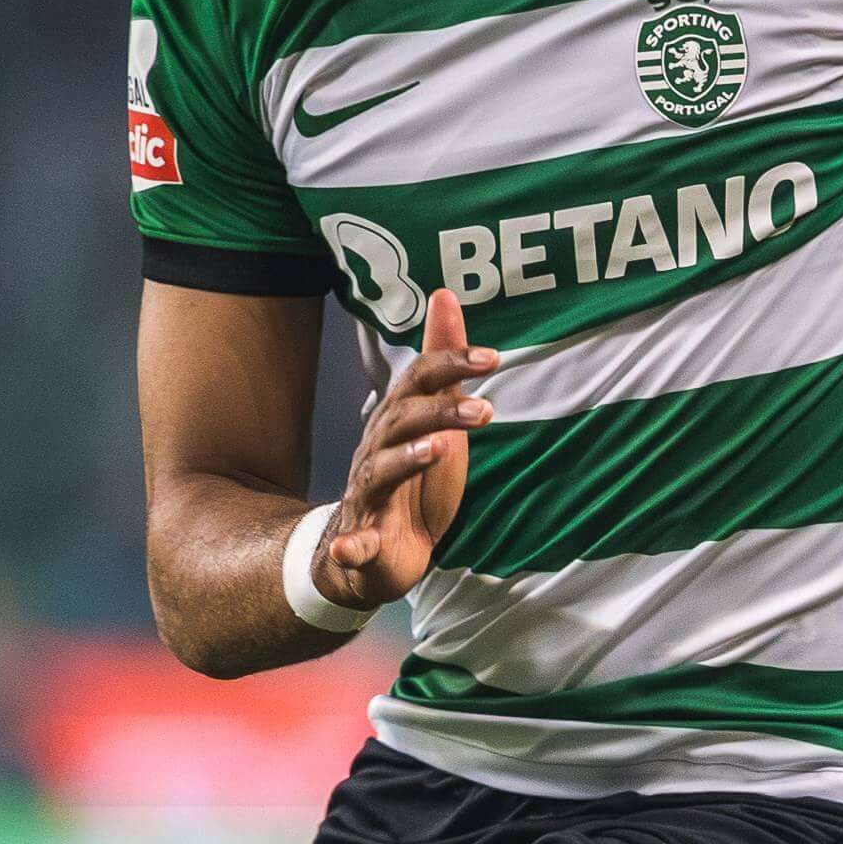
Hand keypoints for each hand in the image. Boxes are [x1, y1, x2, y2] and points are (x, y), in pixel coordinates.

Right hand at [318, 287, 499, 610]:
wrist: (380, 549)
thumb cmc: (412, 477)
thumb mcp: (436, 417)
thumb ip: (443, 364)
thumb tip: (445, 295)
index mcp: (398, 423)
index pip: (420, 384)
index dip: (451, 366)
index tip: (494, 358)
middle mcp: (377, 452)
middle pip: (402, 422)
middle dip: (440, 412)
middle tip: (486, 410)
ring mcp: (366, 496)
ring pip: (378, 473)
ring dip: (405, 461)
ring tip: (437, 450)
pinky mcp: (362, 542)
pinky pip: (351, 544)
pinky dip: (349, 546)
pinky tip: (348, 546)